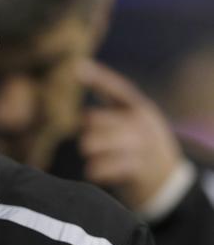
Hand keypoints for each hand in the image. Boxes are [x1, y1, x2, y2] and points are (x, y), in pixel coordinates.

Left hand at [78, 62, 182, 208]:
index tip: (76, 66)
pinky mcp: (139, 168)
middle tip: (87, 141)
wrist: (168, 178)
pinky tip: (92, 172)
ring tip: (88, 154)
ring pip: (98, 142)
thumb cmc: (140, 144)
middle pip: (97, 120)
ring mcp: (142, 145)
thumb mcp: (133, 121)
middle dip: (89, 130)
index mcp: (139, 108)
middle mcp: (141, 123)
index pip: (117, 89)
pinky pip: (108, 166)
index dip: (98, 78)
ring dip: (89, 150)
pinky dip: (96, 170)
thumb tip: (81, 91)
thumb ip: (108, 107)